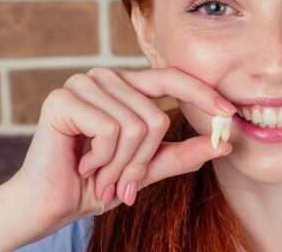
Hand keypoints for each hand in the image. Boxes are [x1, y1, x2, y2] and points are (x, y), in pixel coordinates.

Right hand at [9, 66, 236, 233]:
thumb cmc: (97, 183)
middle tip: (121, 183)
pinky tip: (83, 163)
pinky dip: (103, 158)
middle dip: (142, 161)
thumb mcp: (148, 168)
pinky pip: (110, 129)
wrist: (51, 204)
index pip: (172, 78)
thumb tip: (224, 144)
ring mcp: (83, 83)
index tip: (230, 114)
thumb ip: (183, 153)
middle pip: (155, 115)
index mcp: (127, 86)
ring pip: (135, 125)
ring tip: (100, 175)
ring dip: (120, 165)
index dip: (203, 94)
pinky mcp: (63, 98)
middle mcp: (106, 77)